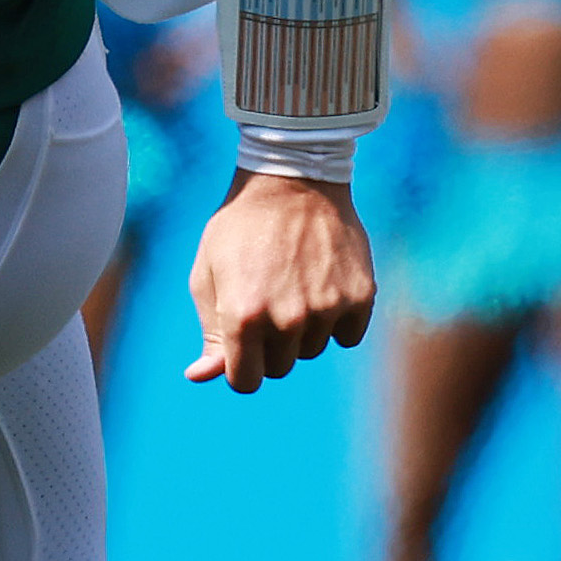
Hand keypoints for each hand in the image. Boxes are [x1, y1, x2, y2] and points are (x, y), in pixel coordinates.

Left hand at [184, 170, 374, 392]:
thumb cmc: (240, 228)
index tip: (243, 345)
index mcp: (244, 316)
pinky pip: (347, 336)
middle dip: (270, 345)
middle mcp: (288, 319)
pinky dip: (336, 320)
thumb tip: (200, 375)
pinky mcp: (360, 296)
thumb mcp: (208, 275)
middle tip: (267, 300)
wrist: (292, 178)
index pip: (246, 382)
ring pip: (312, 349)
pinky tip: (322, 285)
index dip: (241, 366)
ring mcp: (327, 308)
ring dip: (302, 330)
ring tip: (293, 284)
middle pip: (280, 367)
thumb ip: (210, 332)